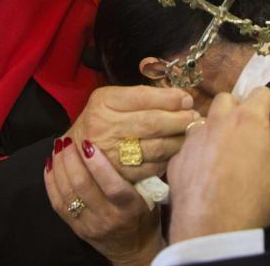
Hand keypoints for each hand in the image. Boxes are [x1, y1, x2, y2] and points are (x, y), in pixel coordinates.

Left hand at [44, 138, 161, 265]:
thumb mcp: (150, 196)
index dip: (97, 164)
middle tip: (67, 140)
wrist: (134, 250)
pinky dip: (51, 183)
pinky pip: (58, 204)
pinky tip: (50, 165)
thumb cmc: (145, 217)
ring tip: (58, 148)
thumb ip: (138, 173)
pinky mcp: (76, 229)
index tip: (88, 143)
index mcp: (130, 208)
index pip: (111, 186)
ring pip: (67, 193)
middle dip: (71, 160)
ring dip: (59, 167)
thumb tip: (123, 140)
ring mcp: (89, 225)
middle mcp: (108, 217)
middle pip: (83, 186)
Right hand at [64, 85, 199, 181]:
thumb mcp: (112, 100)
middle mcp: (103, 126)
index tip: (186, 99)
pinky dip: (168, 158)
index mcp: (103, 102)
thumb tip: (179, 97)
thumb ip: (141, 96)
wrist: (75, 154)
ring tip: (190, 133)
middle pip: (151, 122)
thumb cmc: (101, 122)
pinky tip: (177, 150)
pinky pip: (152, 166)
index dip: (168, 98)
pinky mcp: (119, 175)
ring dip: (178, 139)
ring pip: (155, 146)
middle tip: (194, 117)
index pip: (142, 96)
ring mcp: (110, 153)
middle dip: (178, 119)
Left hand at [166, 87, 269, 243]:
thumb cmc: (254, 197)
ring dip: (220, 129)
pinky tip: (212, 174)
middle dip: (244, 112)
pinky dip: (203, 151)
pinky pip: (191, 145)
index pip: (263, 93)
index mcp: (246, 119)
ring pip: (207, 120)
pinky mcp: (178, 159)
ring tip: (233, 155)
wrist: (213, 229)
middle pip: (229, 99)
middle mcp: (217, 121)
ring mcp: (193, 140)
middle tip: (255, 139)